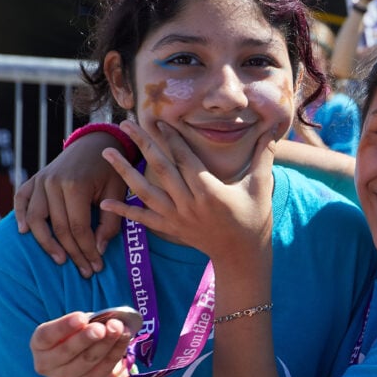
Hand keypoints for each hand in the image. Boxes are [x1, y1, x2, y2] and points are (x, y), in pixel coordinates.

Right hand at [14, 132, 127, 277]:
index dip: (87, 250)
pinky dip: (21, 215)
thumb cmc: (110, 170)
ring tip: (60, 259)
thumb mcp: (117, 193)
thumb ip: (110, 222)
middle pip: (59, 227)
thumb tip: (97, 249)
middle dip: (73, 253)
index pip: (78, 228)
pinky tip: (24, 232)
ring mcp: (41, 181)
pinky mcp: (34, 179)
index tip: (96, 266)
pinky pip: (22, 199)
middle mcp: (53, 183)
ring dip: (46, 242)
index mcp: (75, 186)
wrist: (94, 143)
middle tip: (85, 271)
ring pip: (36, 218)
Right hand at [30, 311, 132, 376]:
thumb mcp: (74, 328)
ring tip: (118, 327)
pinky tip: (125, 335)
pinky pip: (106, 364)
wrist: (88, 368)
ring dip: (106, 342)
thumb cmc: (78, 339)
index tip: (81, 317)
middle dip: (86, 338)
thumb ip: (84, 323)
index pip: (46, 336)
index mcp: (40, 346)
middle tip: (100, 328)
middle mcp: (49, 365)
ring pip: (89, 358)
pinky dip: (118, 348)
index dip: (63, 327)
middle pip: (68, 351)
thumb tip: (105, 321)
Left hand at [98, 120, 276, 261]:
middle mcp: (190, 204)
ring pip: (146, 191)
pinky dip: (123, 211)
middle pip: (162, 169)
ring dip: (125, 171)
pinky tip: (104, 202)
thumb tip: (272, 131)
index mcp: (210, 192)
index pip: (186, 160)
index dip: (172, 139)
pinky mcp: (171, 229)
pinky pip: (143, 219)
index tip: (159, 121)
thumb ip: (263, 157)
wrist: (242, 256)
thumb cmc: (254, 219)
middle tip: (127, 123)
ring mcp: (178, 218)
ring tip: (108, 152)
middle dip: (144, 144)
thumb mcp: (261, 187)